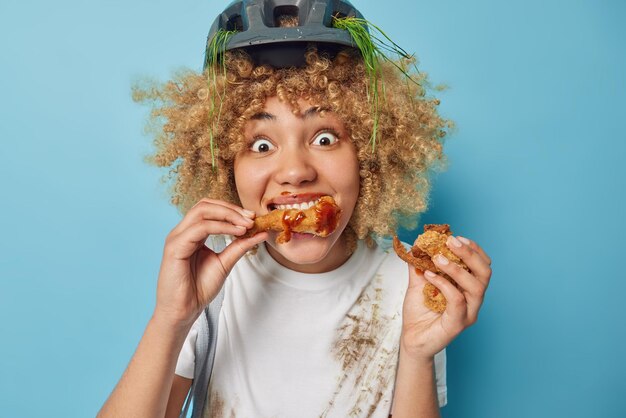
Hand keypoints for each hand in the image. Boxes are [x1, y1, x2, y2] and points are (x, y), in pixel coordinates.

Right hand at [153, 199, 267, 327]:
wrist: (183, 311)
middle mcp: (182, 232)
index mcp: (191, 233)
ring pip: (202, 211)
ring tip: (246, 224)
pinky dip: (221, 227)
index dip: (232, 209)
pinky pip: (200, 228)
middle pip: (205, 204)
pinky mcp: (175, 247)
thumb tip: (261, 232)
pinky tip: (236, 233)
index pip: (210, 209)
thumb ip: (240, 246)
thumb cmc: (198, 289)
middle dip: (231, 209)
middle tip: (251, 218)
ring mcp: (176, 237)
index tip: (253, 218)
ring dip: (228, 214)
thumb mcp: (225, 263)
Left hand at [400, 236, 491, 360]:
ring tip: (437, 258)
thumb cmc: (419, 313)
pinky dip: (444, 285)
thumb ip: (420, 263)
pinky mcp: (458, 323)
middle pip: (485, 273)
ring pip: (476, 286)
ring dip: (457, 268)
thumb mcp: (418, 282)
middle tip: (451, 242)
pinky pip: (457, 300)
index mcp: (468, 288)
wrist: (411, 339)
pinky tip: (429, 276)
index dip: (473, 249)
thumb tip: (417, 242)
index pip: (482, 265)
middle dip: (470, 254)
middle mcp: (473, 300)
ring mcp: (468, 312)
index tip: (457, 237)